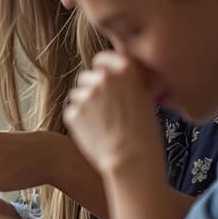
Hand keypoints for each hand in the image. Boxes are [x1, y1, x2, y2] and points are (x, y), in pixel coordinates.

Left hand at [65, 53, 160, 177]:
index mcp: (125, 70)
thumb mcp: (145, 98)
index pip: (102, 58)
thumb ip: (127, 82)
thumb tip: (114, 76)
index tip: (104, 80)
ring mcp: (86, 94)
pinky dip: (79, 121)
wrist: (132, 160)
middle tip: (104, 109)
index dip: (102, 70)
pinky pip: (72, 112)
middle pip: (86, 77)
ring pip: (77, 94)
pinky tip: (94, 132)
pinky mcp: (72, 112)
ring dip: (84, 105)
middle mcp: (104, 78)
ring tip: (101, 123)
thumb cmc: (145, 134)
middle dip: (92, 89)